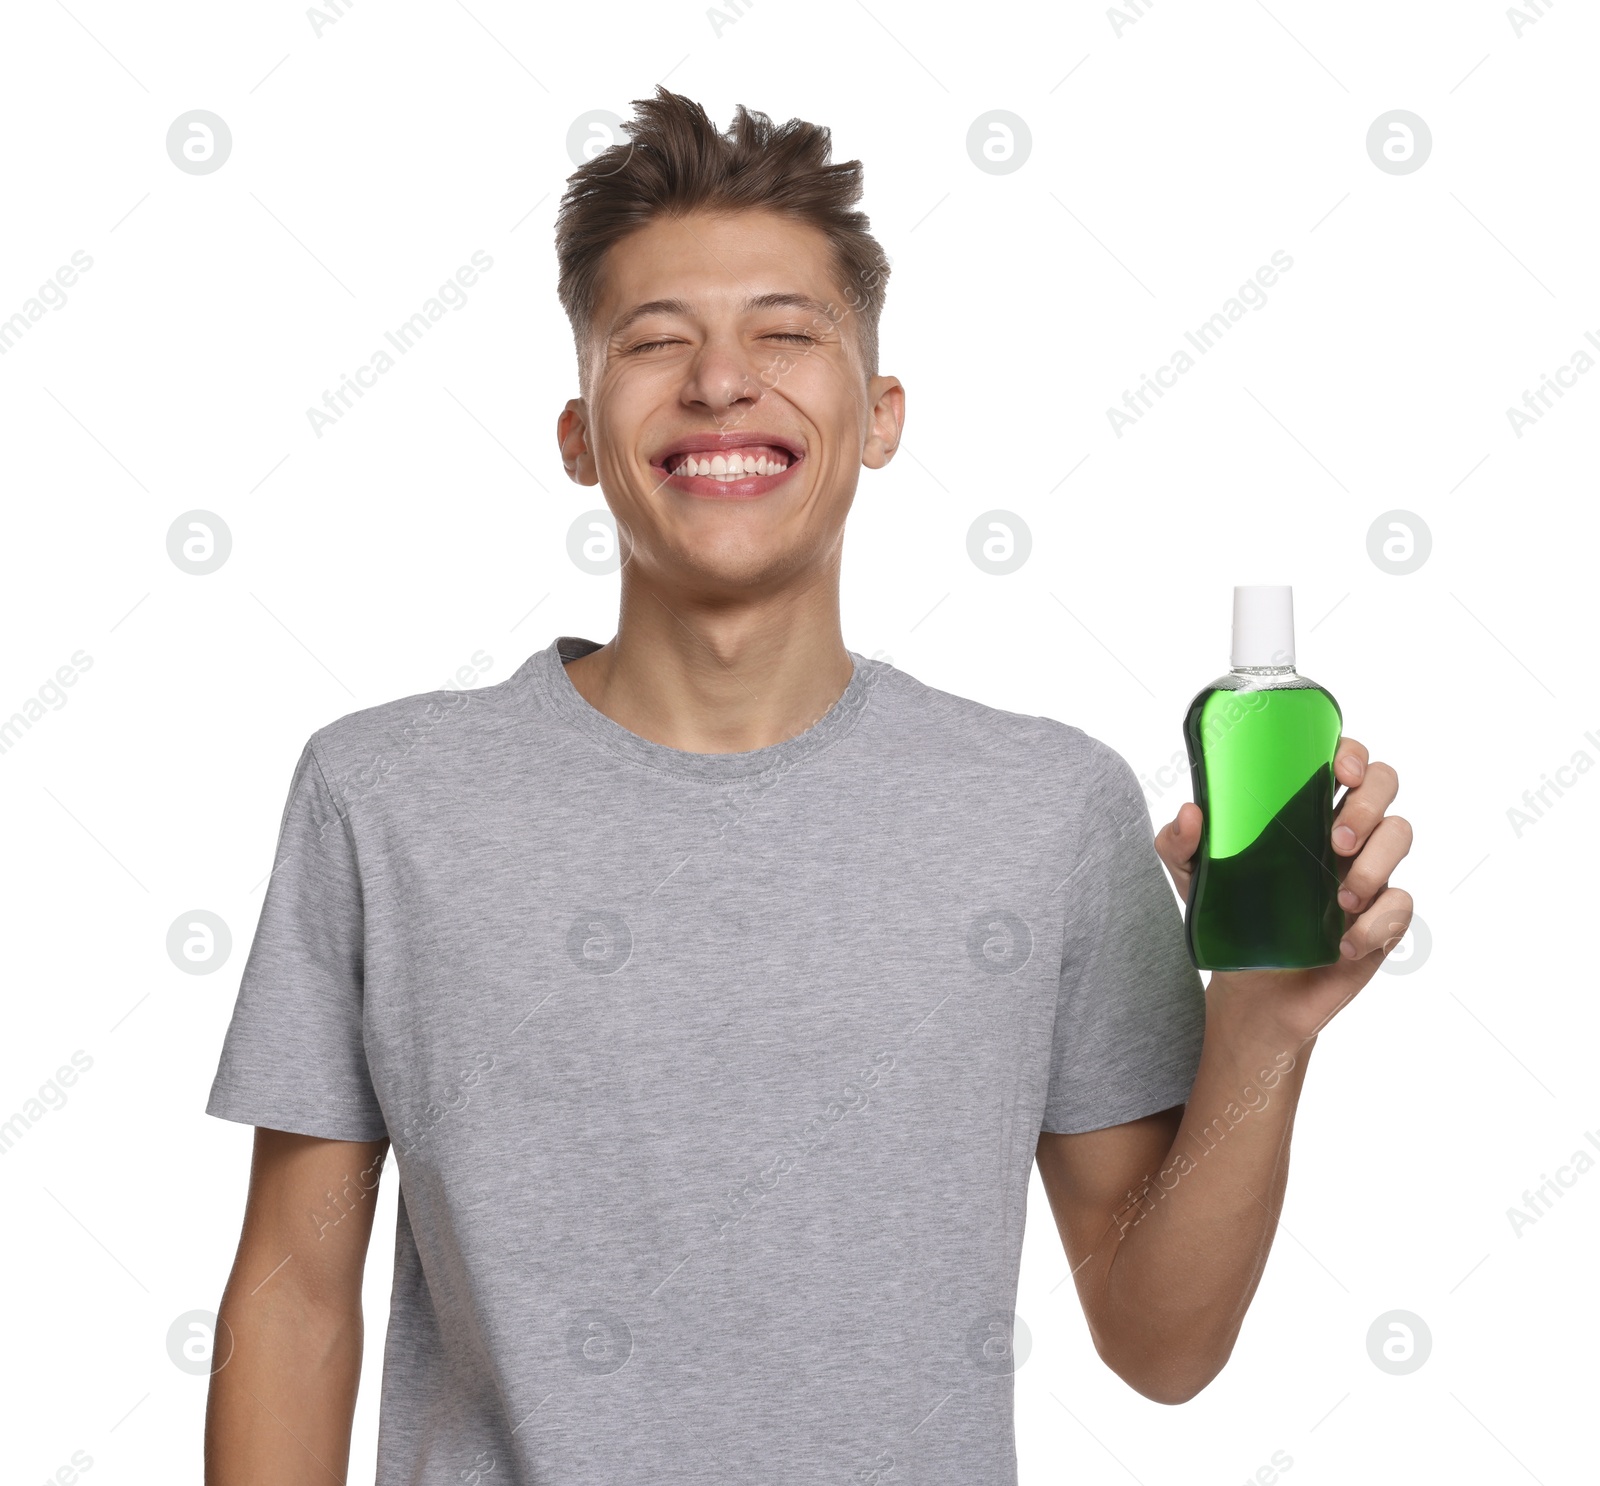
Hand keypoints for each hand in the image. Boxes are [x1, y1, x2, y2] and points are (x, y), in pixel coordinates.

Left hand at [1152, 736, 1414, 1044]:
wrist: (1249, 986)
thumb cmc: (1227, 914)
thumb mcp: (1192, 877)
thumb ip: (1178, 844)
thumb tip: (1190, 813)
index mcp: (1304, 808)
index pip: (1343, 760)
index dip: (1353, 753)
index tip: (1341, 770)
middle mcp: (1343, 830)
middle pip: (1384, 785)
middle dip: (1369, 805)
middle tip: (1336, 840)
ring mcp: (1367, 871)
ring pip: (1400, 835)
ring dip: (1376, 863)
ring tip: (1341, 899)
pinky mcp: (1382, 917)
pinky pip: (1401, 906)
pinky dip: (1377, 924)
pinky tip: (1344, 945)